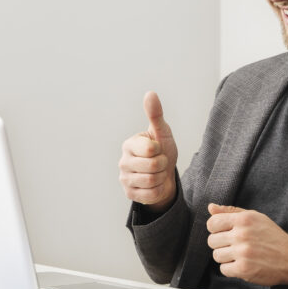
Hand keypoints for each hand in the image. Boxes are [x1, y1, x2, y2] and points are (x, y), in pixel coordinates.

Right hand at [119, 91, 178, 212]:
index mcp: (129, 144)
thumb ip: (155, 114)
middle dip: (163, 165)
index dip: (160, 150)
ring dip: (161, 177)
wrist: (165, 174)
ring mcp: (124, 179)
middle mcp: (123, 161)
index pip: (150, 149)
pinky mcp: (129, 194)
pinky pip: (151, 195)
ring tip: (157, 173)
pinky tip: (154, 185)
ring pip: (152, 181)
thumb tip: (150, 93)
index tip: (158, 149)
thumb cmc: (161, 151)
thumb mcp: (162, 132)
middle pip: (152, 167)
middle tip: (160, 162)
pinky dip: (158, 190)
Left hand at [206, 204, 287, 285]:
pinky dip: (231, 269)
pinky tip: (243, 264)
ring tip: (240, 255)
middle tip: (235, 246)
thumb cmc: (274, 238)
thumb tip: (211, 207)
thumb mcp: (255, 218)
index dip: (216, 229)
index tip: (224, 233)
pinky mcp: (244, 269)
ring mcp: (242, 252)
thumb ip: (231, 212)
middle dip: (221, 244)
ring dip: (226, 258)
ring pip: (216, 256)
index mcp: (244, 219)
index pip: (212, 223)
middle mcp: (242, 234)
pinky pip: (224, 270)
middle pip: (212, 241)